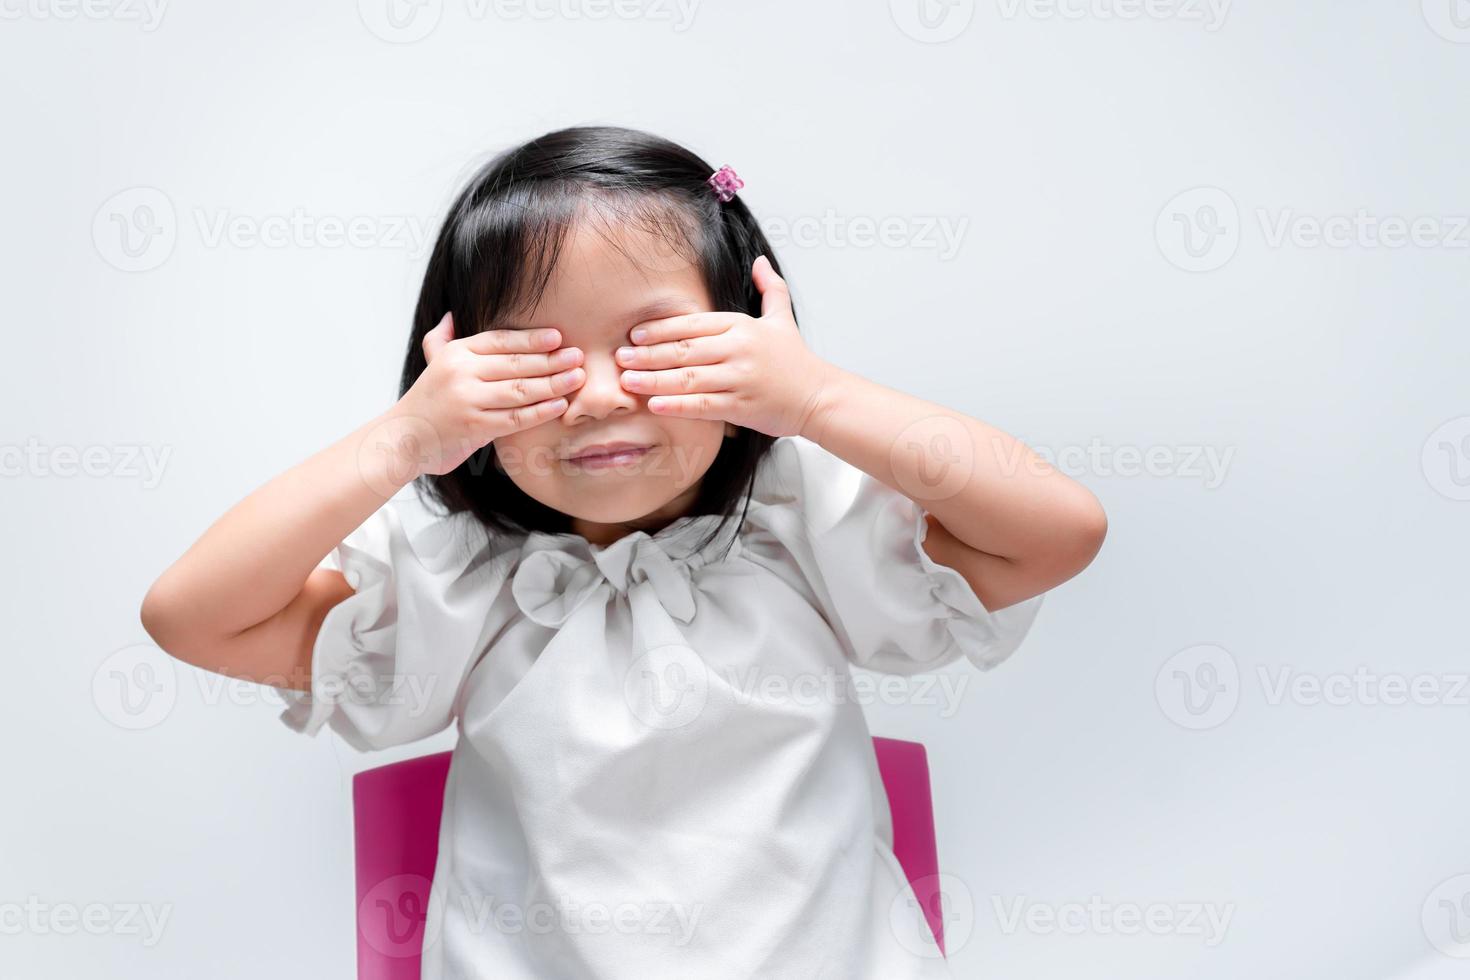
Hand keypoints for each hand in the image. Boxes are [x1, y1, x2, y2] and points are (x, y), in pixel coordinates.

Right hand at [388, 313, 583, 476]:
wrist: (403, 438)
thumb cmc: (426, 401)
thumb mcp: (431, 362)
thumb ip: (442, 338)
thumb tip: (453, 314)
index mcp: (456, 353)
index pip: (500, 341)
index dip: (531, 339)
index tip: (558, 337)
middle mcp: (461, 373)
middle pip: (516, 364)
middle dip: (551, 360)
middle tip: (578, 356)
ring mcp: (468, 401)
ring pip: (520, 390)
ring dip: (553, 383)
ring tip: (577, 377)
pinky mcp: (475, 428)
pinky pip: (515, 418)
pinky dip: (540, 412)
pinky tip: (560, 405)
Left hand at [614, 256, 837, 437]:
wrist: (820, 396)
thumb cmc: (797, 361)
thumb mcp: (782, 318)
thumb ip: (770, 288)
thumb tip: (759, 261)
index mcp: (741, 326)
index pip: (692, 324)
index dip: (660, 329)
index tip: (634, 335)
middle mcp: (738, 350)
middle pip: (684, 350)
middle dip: (648, 355)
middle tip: (618, 358)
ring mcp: (740, 378)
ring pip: (688, 378)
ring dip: (654, 380)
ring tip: (627, 382)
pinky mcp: (742, 406)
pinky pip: (703, 405)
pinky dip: (677, 405)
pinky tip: (655, 405)